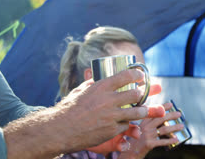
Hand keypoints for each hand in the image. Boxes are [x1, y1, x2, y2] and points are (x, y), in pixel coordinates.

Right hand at [4, 68, 163, 158]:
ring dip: (142, 110)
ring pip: (136, 112)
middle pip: (135, 94)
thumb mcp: (81, 90)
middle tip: (141, 94)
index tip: (140, 76)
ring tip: (142, 109)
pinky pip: (125, 125)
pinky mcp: (112, 130)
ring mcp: (111, 116)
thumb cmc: (70, 107)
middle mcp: (108, 100)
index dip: (136, 75)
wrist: (62, 129)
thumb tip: (96, 74)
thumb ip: (92, 82)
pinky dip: (126, 124)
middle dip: (141, 94)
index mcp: (101, 86)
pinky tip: (123, 122)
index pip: (125, 76)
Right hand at [118, 102, 184, 158]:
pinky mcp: (149, 144)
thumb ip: (147, 124)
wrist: (128, 154)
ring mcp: (147, 135)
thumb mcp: (138, 130)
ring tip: (181, 126)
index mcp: (142, 122)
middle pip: (160, 119)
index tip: (170, 104)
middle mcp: (145, 127)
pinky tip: (176, 139)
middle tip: (179, 114)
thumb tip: (161, 121)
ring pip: (164, 129)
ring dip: (174, 127)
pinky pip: (162, 141)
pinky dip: (170, 140)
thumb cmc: (134, 142)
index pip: (153, 112)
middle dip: (171, 115)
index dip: (162, 107)